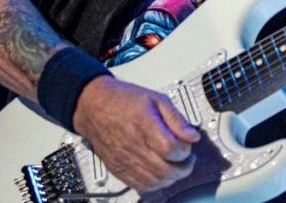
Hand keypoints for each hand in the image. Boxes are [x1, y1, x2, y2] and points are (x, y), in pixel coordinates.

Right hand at [71, 75, 200, 192]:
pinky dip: (155, 184)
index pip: (171, 149)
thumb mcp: (156, 98)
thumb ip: (176, 118)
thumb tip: (192, 135)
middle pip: (165, 170)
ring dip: (171, 178)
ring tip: (176, 166)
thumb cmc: (123, 100)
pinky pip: (140, 186)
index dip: (185, 150)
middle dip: (183, 167)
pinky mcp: (118, 169)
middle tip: (187, 159)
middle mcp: (133, 145)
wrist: (94, 106)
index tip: (188, 143)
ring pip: (155, 182)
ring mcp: (124, 160)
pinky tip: (160, 173)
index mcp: (144, 125)